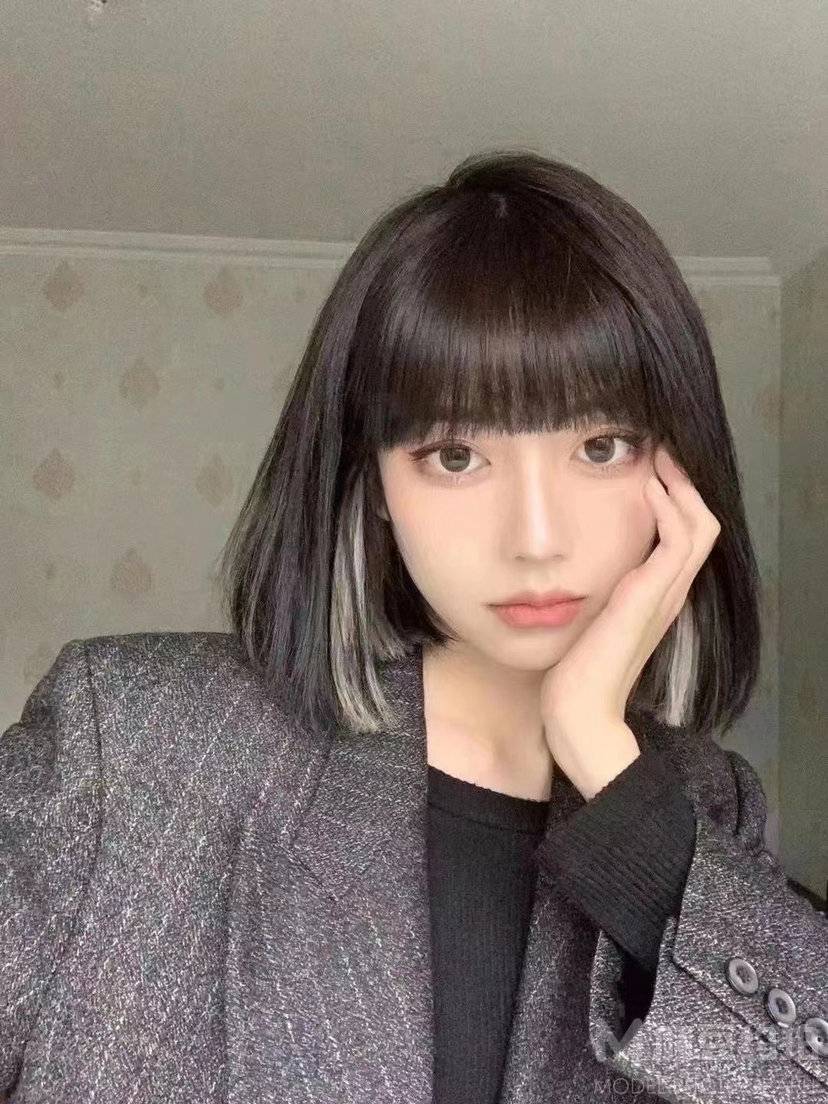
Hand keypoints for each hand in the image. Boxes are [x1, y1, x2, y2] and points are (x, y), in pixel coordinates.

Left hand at [540, 445, 721, 798]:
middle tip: (659, 451)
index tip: (649, 468)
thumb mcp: (585, 619)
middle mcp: (667, 592)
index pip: (683, 535)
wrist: (577, 711)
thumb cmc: (574, 670)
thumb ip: (590, 593)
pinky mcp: (651, 597)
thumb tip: (567, 569)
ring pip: (699, 525)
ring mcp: (664, 595)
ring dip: (680, 486)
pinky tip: (647, 488)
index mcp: (655, 596)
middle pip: (700, 522)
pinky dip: (668, 508)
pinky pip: (678, 541)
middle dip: (683, 482)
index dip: (675, 498)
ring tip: (657, 458)